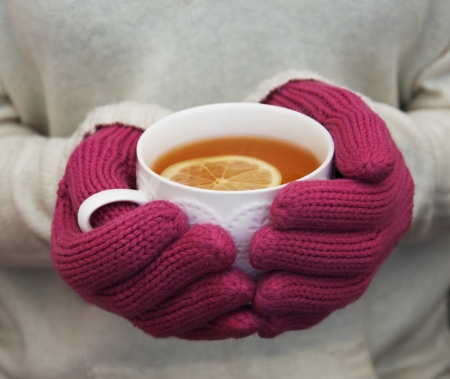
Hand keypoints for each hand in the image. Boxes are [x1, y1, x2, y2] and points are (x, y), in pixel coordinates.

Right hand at [51, 124, 260, 339]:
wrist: (128, 191)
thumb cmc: (118, 170)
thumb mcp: (101, 157)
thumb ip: (105, 176)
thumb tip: (133, 201)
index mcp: (77, 249)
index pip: (94, 258)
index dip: (133, 243)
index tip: (174, 214)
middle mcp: (100, 287)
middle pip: (133, 296)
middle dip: (180, 272)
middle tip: (221, 246)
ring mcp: (133, 304)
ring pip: (163, 319)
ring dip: (205, 304)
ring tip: (244, 285)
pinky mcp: (164, 310)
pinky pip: (187, 328)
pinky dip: (219, 325)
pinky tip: (250, 316)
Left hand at [250, 80, 413, 337]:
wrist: (325, 152)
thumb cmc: (324, 127)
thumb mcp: (339, 110)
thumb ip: (355, 130)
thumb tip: (371, 169)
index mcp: (384, 185)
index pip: (366, 203)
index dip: (326, 209)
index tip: (279, 206)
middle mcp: (382, 226)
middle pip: (355, 252)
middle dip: (305, 254)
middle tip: (259, 248)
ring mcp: (364, 255)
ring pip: (344, 286)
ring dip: (303, 295)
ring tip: (262, 295)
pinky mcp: (342, 276)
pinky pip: (328, 305)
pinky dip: (299, 316)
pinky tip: (268, 320)